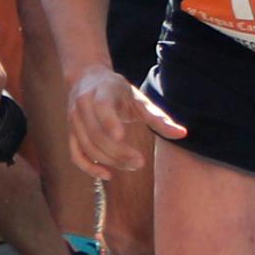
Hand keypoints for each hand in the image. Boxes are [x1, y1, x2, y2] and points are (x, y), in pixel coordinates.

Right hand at [65, 67, 180, 175]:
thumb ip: (158, 117)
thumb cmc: (118, 91)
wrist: (87, 79)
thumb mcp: (138, 99)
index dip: (109, 121)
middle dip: (117, 151)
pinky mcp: (71, 132)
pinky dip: (89, 168)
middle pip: (96, 133)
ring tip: (132, 165)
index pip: (101, 106)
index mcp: (101, 91)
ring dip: (109, 161)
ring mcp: (73, 119)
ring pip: (87, 146)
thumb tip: (183, 134)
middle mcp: (82, 104)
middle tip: (140, 162)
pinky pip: (75, 154)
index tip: (121, 137)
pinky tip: (108, 175)